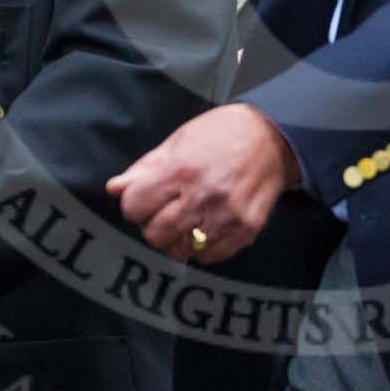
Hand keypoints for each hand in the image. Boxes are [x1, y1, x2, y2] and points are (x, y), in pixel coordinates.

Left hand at [106, 104, 299, 261]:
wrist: (274, 137)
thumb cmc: (222, 133)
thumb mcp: (179, 141)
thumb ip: (145, 168)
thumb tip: (115, 189)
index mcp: (180, 169)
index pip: (134, 207)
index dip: (135, 204)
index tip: (145, 199)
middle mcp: (202, 195)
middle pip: (154, 234)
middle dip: (153, 224)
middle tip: (165, 212)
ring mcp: (226, 216)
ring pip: (181, 250)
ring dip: (177, 239)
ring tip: (186, 221)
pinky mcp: (246, 229)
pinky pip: (211, 257)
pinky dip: (204, 248)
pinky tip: (207, 228)